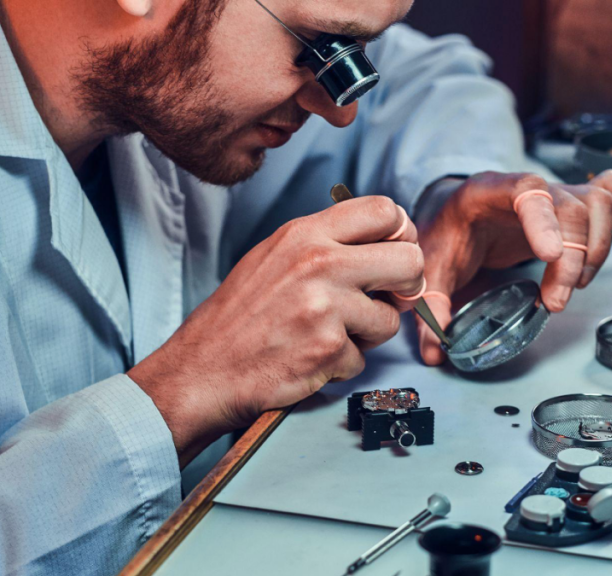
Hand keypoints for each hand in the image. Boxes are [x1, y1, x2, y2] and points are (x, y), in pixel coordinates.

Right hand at [128, 196, 424, 464]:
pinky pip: (364, 358)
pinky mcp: (329, 350)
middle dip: (407, 285)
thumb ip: (325, 243)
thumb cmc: (238, 317)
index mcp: (305, 234)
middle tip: (388, 299)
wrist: (202, 370)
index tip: (394, 255)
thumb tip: (385, 243)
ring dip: (368, 334)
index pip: (386, 212)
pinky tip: (310, 359)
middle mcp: (318, 263)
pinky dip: (342, 364)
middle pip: (409, 260)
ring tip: (328, 334)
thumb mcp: (274, 257)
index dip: (402, 235)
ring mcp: (325, 307)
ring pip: (392, 318)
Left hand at [416, 170, 611, 365]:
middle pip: (571, 207)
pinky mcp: (571, 203)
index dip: (544, 221)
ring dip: (596, 249)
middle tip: (555, 302)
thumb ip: (431, 306)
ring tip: (575, 284)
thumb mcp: (432, 267)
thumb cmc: (448, 234)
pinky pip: (611, 189)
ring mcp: (554, 192)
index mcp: (486, 192)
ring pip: (597, 203)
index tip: (551, 257)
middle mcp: (527, 186)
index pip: (526, 191)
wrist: (455, 212)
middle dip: (572, 260)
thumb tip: (436, 351)